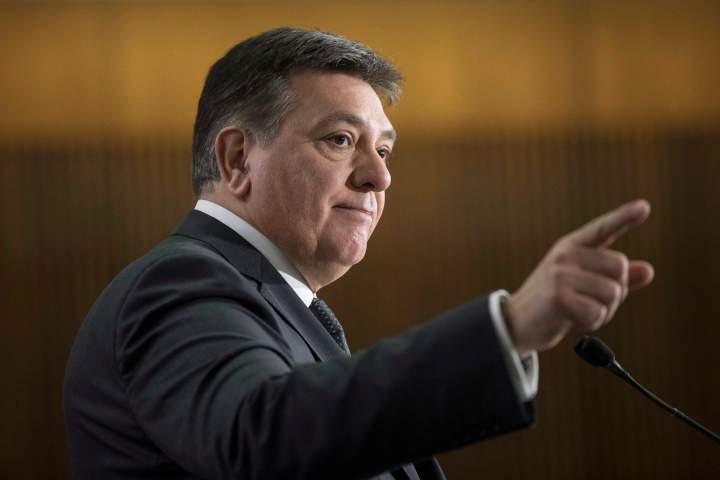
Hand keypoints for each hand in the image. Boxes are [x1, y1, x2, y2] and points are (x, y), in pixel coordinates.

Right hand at [505, 199, 654, 355]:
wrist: (517, 323)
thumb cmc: (553, 303)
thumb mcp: (583, 286)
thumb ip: (613, 278)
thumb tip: (648, 270)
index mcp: (571, 248)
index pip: (602, 229)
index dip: (624, 217)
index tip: (644, 207)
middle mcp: (566, 255)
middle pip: (620, 268)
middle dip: (616, 293)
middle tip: (592, 302)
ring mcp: (560, 274)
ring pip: (613, 293)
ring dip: (604, 311)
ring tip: (581, 312)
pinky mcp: (558, 296)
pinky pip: (598, 312)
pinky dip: (592, 323)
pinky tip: (574, 321)